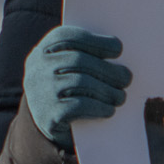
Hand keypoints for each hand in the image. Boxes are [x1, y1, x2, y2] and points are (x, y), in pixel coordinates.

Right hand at [25, 26, 130, 150]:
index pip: (67, 37)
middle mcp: (37, 68)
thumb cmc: (65, 90)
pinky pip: (79, 106)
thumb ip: (86, 57)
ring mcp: (40, 91)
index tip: (118, 49)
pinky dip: (99, 107)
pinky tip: (110, 109)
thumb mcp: (67, 69)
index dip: (95, 41)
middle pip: (78, 60)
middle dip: (107, 69)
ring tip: (121, 96)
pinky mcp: (47, 115)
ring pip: (81, 82)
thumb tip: (120, 56)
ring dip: (107, 90)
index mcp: (43, 50)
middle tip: (126, 78)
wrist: (43, 126)